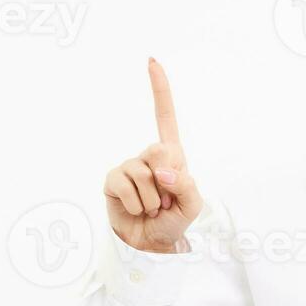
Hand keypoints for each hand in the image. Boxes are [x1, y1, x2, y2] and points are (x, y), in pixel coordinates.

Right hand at [104, 57, 204, 251]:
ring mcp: (128, 167)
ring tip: (151, 208)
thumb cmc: (172, 221)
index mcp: (171, 156)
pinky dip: (135, 204)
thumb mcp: (192, 204)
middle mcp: (148, 157)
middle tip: (165, 199)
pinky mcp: (112, 181)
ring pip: (144, 175)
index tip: (152, 62)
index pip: (165, 118)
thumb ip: (186, 184)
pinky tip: (135, 209)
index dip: (160, 90)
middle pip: (159, 151)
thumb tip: (162, 171)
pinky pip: (125, 187)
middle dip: (167, 181)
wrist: (151, 244)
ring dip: (152, 200)